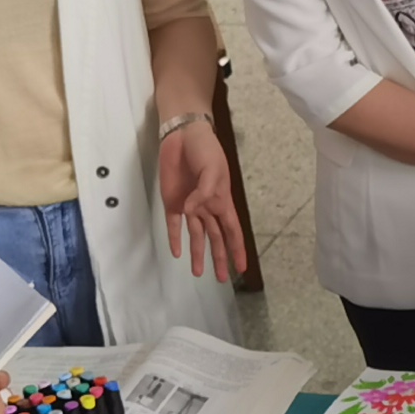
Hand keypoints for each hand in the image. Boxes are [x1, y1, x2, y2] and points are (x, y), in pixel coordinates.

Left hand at [158, 118, 247, 283]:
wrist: (182, 134)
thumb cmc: (205, 149)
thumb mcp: (213, 169)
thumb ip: (205, 193)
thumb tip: (192, 212)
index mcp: (222, 201)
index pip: (232, 231)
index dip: (237, 249)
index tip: (242, 268)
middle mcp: (207, 207)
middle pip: (216, 238)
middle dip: (220, 258)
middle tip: (222, 279)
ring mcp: (189, 205)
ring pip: (197, 236)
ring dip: (198, 254)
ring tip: (198, 273)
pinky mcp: (172, 201)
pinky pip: (174, 225)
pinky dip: (176, 239)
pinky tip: (177, 252)